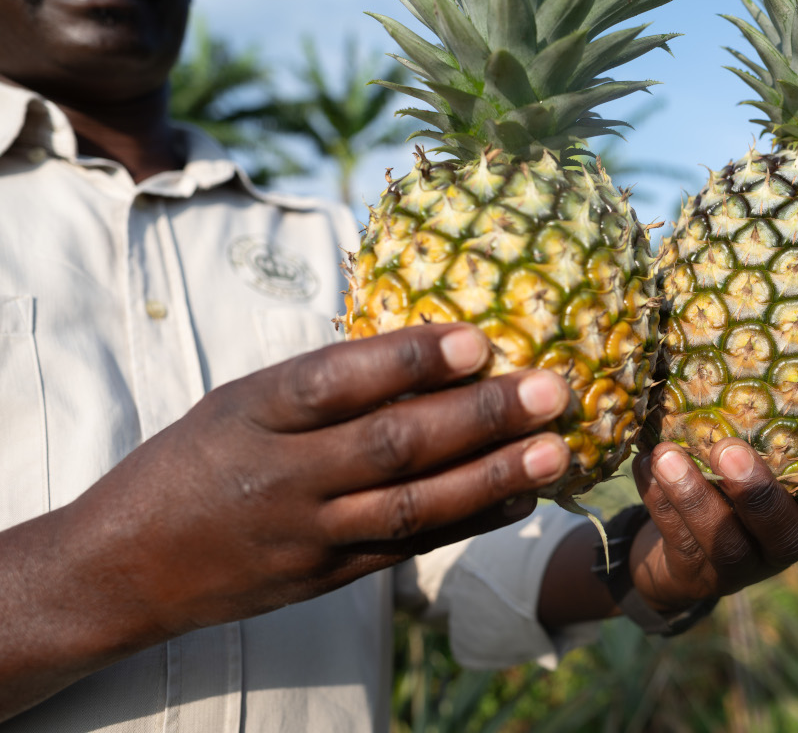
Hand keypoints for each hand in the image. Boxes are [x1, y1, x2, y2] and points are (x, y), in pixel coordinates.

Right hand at [2, 323, 571, 716]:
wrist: (125, 566)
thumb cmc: (194, 462)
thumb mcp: (241, 402)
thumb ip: (323, 383)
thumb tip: (428, 347)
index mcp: (253, 413)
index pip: (336, 381)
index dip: (409, 360)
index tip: (478, 337)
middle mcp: (283, 476)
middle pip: (391, 446)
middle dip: (480, 418)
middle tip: (551, 390)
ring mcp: (307, 535)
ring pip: (411, 507)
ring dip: (492, 477)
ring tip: (555, 451)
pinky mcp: (327, 577)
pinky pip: (407, 547)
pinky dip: (467, 522)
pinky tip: (519, 498)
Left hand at [628, 433, 797, 612]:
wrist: (675, 556)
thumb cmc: (725, 485)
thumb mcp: (751, 460)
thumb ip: (757, 429)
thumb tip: (735, 341)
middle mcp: (780, 543)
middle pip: (784, 532)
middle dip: (757, 492)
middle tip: (728, 451)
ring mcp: (739, 568)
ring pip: (725, 543)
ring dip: (694, 497)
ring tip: (666, 456)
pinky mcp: (694, 578)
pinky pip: (676, 541)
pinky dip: (656, 500)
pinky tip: (642, 465)